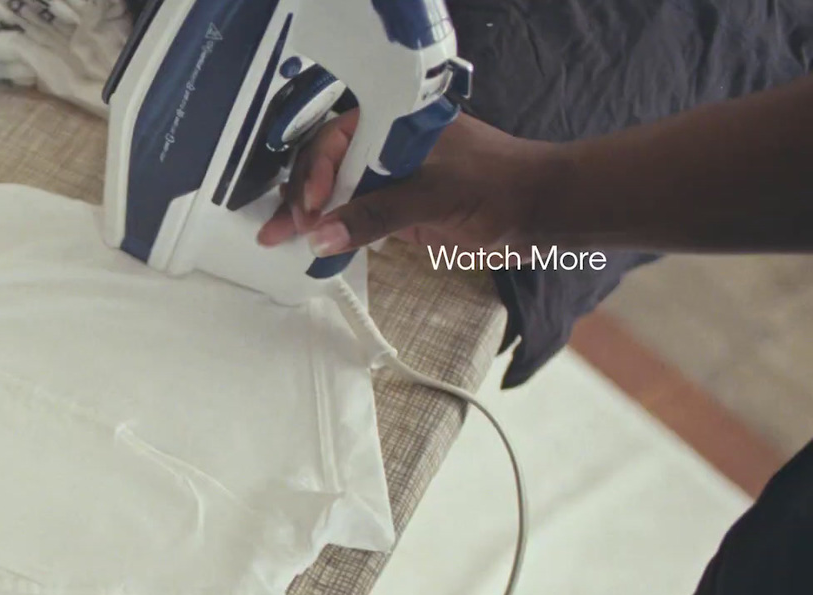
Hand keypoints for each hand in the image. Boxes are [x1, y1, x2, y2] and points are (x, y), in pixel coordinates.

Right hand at [256, 109, 562, 255]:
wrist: (543, 212)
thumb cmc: (499, 188)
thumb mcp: (434, 197)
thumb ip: (376, 215)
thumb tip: (320, 236)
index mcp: (394, 125)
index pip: (334, 141)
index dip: (314, 173)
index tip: (310, 207)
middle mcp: (386, 147)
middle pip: (326, 166)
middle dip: (301, 196)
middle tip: (282, 230)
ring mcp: (390, 178)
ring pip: (335, 193)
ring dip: (307, 216)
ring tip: (277, 238)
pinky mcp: (397, 209)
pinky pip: (353, 215)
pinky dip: (331, 230)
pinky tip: (310, 244)